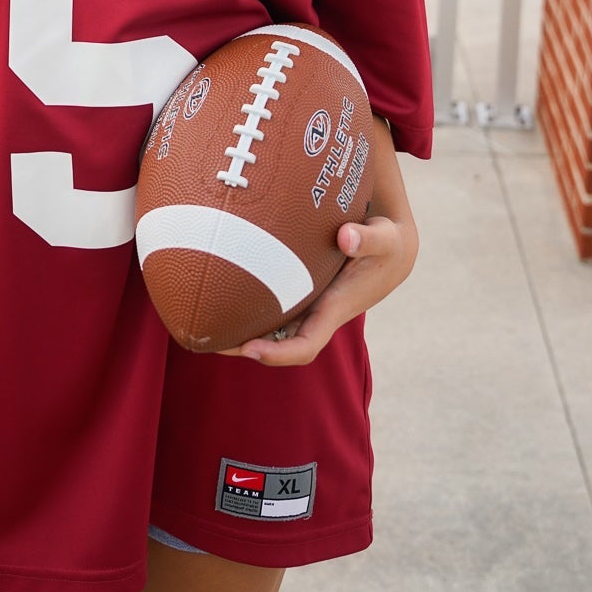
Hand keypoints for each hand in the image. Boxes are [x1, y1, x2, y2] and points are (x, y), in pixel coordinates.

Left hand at [221, 209, 418, 366]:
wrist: (391, 250)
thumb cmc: (387, 244)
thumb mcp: (386, 238)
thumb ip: (368, 239)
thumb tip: (347, 237)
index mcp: (334, 309)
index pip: (305, 346)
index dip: (277, 355)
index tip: (250, 349)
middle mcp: (316, 313)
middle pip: (276, 343)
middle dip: (243, 346)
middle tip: (206, 339)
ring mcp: (307, 304)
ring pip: (269, 326)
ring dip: (240, 328)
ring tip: (200, 320)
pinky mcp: (300, 289)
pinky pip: (270, 304)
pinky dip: (248, 303)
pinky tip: (219, 287)